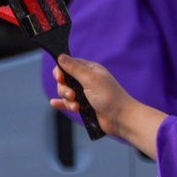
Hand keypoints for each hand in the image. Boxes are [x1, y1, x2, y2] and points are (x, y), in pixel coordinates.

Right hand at [51, 55, 165, 156]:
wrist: (121, 119)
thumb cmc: (110, 97)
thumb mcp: (90, 79)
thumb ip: (74, 68)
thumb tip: (61, 56)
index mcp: (90, 70)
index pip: (68, 65)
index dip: (61, 71)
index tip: (59, 77)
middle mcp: (87, 81)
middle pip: (65, 80)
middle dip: (64, 88)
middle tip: (72, 95)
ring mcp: (86, 94)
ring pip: (66, 94)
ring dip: (67, 100)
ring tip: (76, 106)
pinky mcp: (85, 107)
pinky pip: (69, 104)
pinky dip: (63, 104)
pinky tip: (55, 104)